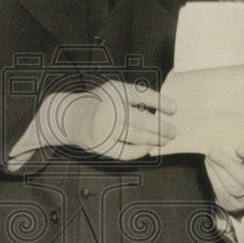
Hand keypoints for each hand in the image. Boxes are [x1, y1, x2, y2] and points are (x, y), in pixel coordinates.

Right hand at [53, 80, 176, 160]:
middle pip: (141, 120)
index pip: (142, 95)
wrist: (70, 116)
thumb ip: (135, 97)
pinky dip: (139, 151)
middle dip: (161, 127)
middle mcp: (108, 108)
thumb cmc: (100, 103)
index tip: (174, 109)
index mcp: (114, 90)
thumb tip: (163, 112)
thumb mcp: (114, 91)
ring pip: (135, 137)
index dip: (160, 102)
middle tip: (173, 132)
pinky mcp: (100, 144)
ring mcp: (103, 127)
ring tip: (164, 140)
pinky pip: (125, 152)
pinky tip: (148, 148)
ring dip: (153, 140)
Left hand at [205, 144, 243, 213]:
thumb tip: (226, 136)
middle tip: (214, 152)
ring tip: (210, 156)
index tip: (239, 148)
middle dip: (228, 164)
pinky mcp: (232, 204)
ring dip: (217, 170)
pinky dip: (213, 176)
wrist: (243, 189)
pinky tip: (209, 164)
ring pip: (232, 186)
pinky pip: (221, 191)